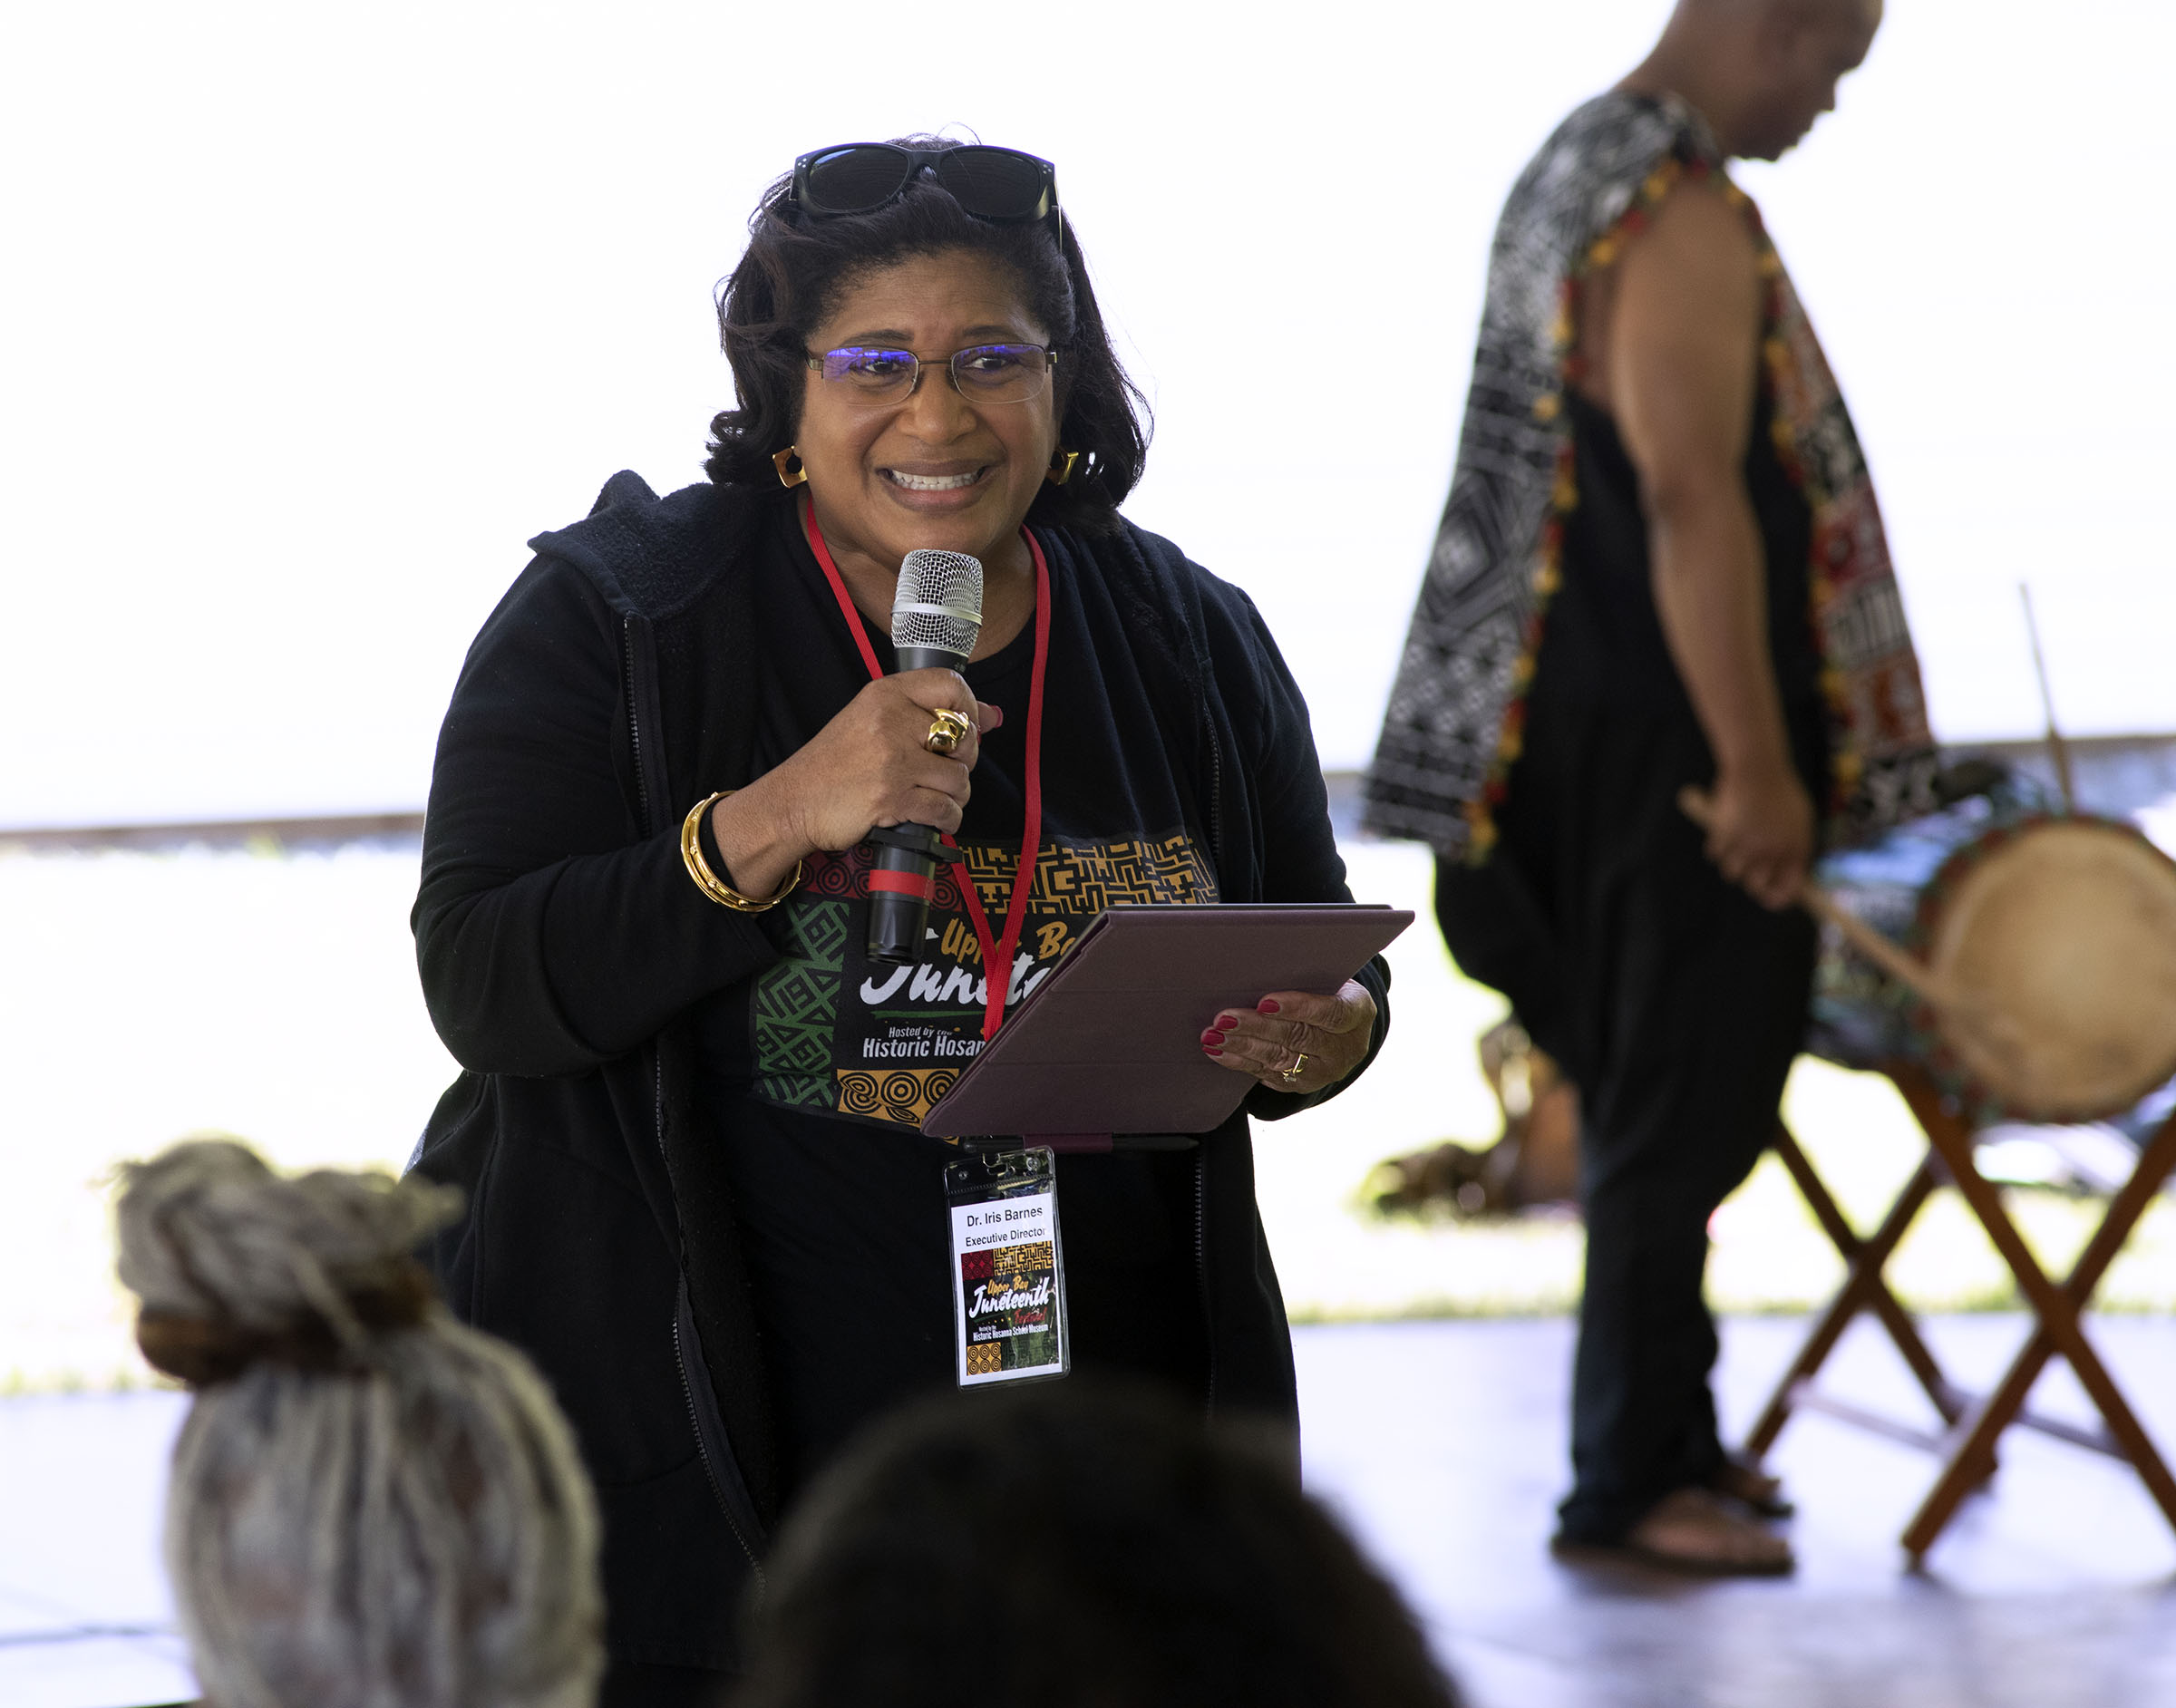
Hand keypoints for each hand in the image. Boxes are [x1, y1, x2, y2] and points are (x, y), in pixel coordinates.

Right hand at [710, 671, 1001, 894]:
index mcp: (885, 694)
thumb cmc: (835, 764)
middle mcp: (890, 721)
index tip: (965, 728)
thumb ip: (930, 713)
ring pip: (960, 778)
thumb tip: (993, 715)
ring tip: (930, 795)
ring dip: (954, 795)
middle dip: (962, 761)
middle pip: (964, 737)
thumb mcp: (874, 721)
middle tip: (939, 771)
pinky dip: (946, 818)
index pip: (951, 685)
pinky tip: (930, 816)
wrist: (793, 802)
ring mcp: (892, 760)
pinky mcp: (892, 797)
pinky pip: (946, 809)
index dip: (970, 709)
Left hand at [1200, 979, 1378, 1095]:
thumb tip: (1258, 964)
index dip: (1297, 1007)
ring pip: (1279, 1058)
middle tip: (1223, 1018)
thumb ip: (1306, 974)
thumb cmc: (1326, 988)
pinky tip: (1219, 1051)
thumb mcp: (1329, 977)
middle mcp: (1346, 1048)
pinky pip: (1268, 1074)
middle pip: (1298, 1037)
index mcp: (1358, 1013)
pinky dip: (1240, 1061)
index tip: (1264, 1001)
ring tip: (1213, 1035)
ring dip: (1242, 1046)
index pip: (1329, 1012)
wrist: (1339, 1026)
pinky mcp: (1303, 1084)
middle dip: (1256, 1027)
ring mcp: (1325, 1071)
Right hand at [1690, 766, 1812, 909]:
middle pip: (1756, 885)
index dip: (1779, 898)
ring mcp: (1748, 844)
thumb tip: (1786, 877)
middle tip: (1746, 870)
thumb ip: (1793, 847)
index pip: (1789, 887)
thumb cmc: (1779, 791)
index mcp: (1796, 847)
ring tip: (1733, 842)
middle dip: (1750, 880)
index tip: (1770, 900)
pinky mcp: (1726, 835)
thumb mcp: (1798, 818)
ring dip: (1730, 860)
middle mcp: (1773, 850)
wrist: (1758, 768)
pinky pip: (1714, 854)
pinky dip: (1716, 845)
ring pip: (1731, 872)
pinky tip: (1723, 827)